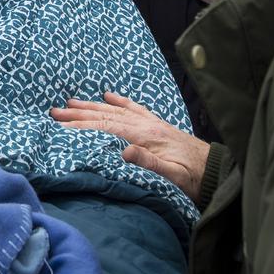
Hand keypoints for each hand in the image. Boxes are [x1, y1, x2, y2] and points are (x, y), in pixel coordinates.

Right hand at [51, 91, 208, 200]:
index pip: (106, 128)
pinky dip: (120, 101)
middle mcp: (146, 125)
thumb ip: (148, 162)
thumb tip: (123, 151)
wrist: (218, 171)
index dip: (81, 127)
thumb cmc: (195, 178)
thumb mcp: (173, 176)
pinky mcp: (158, 125)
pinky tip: (108, 95)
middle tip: (55, 111)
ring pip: (116, 110)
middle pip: (106, 116)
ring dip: (92, 106)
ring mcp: (152, 123)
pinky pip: (135, 108)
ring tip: (71, 102)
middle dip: (79, 114)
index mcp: (145, 137)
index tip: (60, 125)